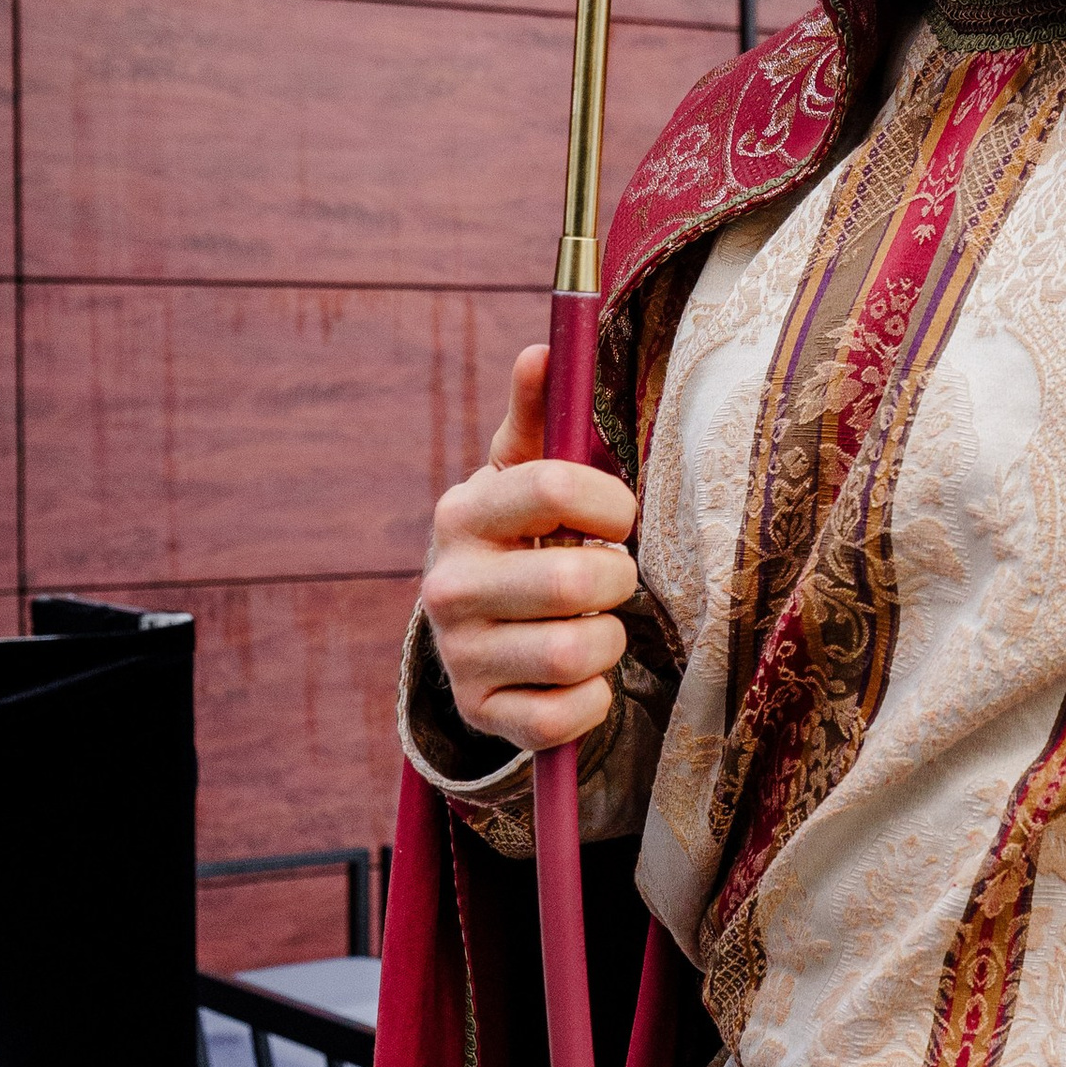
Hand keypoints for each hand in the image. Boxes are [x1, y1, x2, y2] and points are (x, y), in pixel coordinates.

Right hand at [419, 343, 640, 754]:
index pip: (555, 486)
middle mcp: (448, 586)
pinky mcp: (482, 715)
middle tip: (608, 579)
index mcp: (462, 514)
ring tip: (589, 625)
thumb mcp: (523, 474)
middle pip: (573, 581)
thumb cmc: (522, 538)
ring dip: (607, 640)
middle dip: (616, 580)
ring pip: (576, 653)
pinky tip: (577, 676)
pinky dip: (592, 700)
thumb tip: (543, 349)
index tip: (614, 517)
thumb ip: (538, 415)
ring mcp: (461, 656)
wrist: (479, 633)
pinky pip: (564, 718)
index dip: (610, 503)